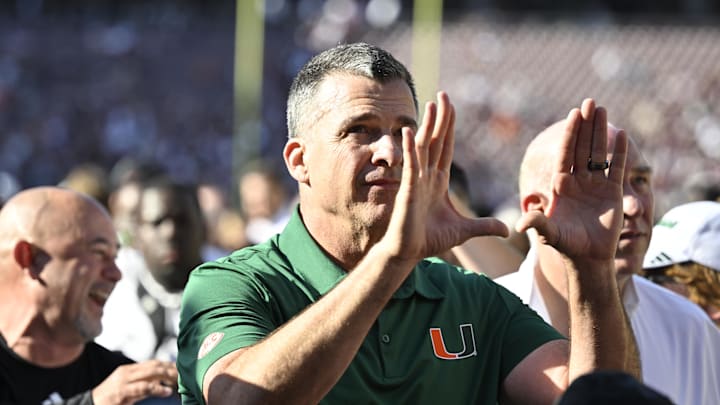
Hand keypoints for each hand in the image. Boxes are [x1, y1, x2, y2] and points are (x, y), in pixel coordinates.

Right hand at [92, 359, 177, 404]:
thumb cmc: (110, 400)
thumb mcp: (129, 391)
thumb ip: (144, 386)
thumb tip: (163, 386)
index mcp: (129, 370)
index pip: (153, 363)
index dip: (168, 365)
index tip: (181, 370)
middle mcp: (127, 372)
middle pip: (155, 366)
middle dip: (171, 369)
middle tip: (184, 375)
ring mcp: (124, 381)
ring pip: (151, 373)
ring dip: (168, 376)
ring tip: (179, 382)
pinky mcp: (122, 391)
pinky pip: (143, 387)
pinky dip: (157, 389)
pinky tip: (167, 392)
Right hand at [382, 91, 507, 261]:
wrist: (408, 253)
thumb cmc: (430, 240)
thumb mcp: (464, 230)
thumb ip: (484, 226)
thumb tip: (508, 229)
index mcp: (438, 181)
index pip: (445, 147)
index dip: (448, 127)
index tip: (450, 107)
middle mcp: (426, 176)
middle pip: (435, 141)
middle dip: (440, 118)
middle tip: (443, 95)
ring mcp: (416, 181)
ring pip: (422, 147)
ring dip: (426, 126)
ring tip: (431, 105)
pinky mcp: (408, 190)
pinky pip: (409, 165)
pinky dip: (409, 148)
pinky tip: (409, 131)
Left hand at [516, 99, 627, 262]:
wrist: (588, 258)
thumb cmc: (565, 245)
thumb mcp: (549, 234)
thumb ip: (537, 224)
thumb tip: (521, 224)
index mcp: (560, 186)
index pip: (565, 154)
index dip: (569, 135)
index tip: (572, 115)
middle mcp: (577, 181)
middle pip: (581, 147)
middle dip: (584, 125)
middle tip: (589, 102)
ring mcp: (595, 185)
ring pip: (598, 153)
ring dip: (600, 132)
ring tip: (602, 109)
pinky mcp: (612, 193)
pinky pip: (616, 168)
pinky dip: (619, 152)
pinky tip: (620, 133)